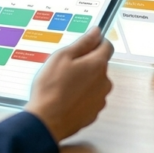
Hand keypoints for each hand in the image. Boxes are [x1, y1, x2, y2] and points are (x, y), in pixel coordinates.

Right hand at [24, 27, 113, 142]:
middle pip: (99, 65)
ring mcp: (100, 99)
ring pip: (95, 83)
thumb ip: (82, 42)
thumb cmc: (51, 89)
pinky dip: (81, 97)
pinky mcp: (93, 113)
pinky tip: (66, 98)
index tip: (87, 43)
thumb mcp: (62, 56)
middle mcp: (104, 82)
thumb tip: (95, 32)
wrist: (46, 121)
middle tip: (66, 67)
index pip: (107, 46)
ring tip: (63, 85)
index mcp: (98, 65)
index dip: (96, 42)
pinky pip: (90, 99)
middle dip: (86, 64)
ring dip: (84, 81)